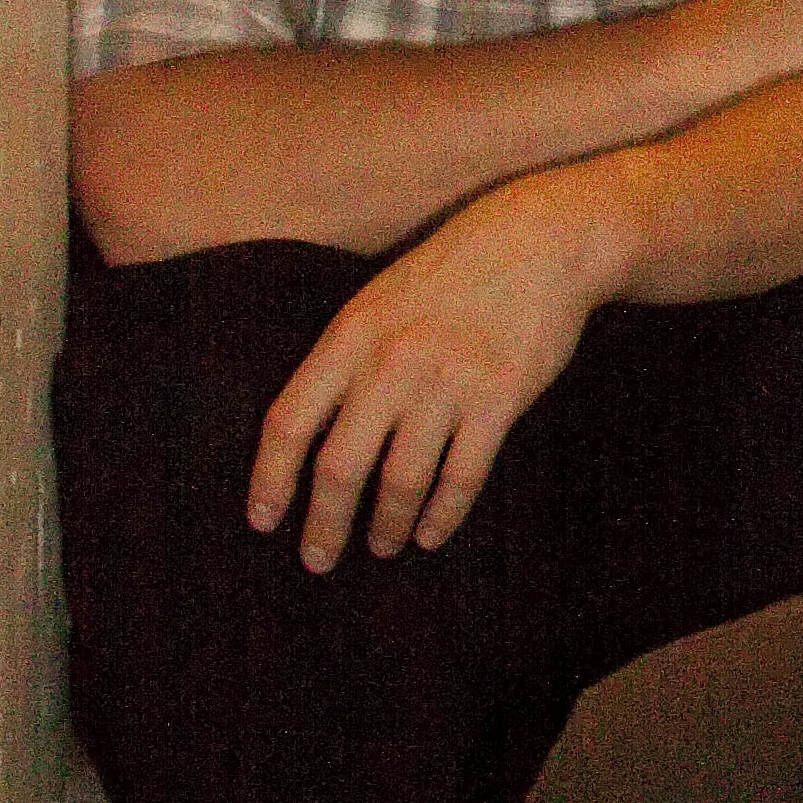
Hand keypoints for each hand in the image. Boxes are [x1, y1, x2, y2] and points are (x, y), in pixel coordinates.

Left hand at [247, 171, 618, 568]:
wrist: (540, 242)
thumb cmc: (452, 274)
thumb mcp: (380, 299)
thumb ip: (345, 358)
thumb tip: (309, 432)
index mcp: (352, 335)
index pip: (290, 421)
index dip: (269, 479)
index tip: (262, 521)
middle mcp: (392, 362)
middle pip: (340, 466)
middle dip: (324, 524)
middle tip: (318, 560)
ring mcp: (449, 381)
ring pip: (401, 479)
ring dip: (385, 525)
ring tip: (381, 547)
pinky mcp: (501, 398)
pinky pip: (463, 475)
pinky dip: (443, 515)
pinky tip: (431, 535)